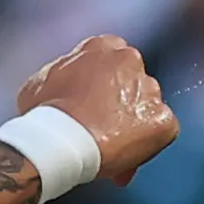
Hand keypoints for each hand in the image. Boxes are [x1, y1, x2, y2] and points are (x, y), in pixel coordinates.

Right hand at [15, 35, 177, 184]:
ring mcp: (151, 90)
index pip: (111, 61)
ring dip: (133, 125)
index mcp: (103, 46)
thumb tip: (59, 87)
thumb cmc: (44, 113)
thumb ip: (59, 77)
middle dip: (120, 105)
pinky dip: (149, 144)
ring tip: (110, 151)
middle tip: (100, 131)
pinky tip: (126, 157)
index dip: (102, 85)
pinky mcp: (163, 120)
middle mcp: (131, 61)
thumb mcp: (40, 84)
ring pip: (147, 107)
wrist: (61, 141)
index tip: (91, 105)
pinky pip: (162, 132)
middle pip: (132, 83)